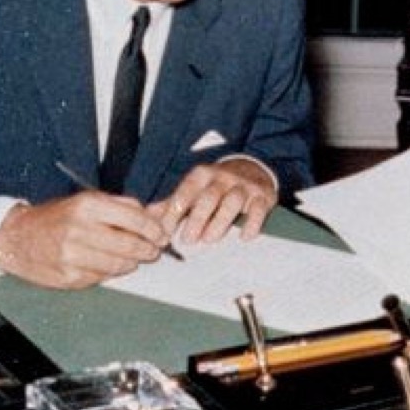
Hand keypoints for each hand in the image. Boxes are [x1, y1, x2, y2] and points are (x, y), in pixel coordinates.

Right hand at [0, 191, 171, 288]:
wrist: (16, 238)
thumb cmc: (56, 217)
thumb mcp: (87, 201)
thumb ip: (123, 207)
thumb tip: (158, 213)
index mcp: (87, 206)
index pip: (134, 219)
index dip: (154, 230)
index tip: (161, 235)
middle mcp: (80, 230)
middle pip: (130, 245)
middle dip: (148, 250)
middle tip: (153, 250)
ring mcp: (73, 256)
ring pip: (119, 265)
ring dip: (131, 263)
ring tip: (132, 258)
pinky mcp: (69, 277)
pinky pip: (102, 277)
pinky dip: (110, 272)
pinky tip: (106, 264)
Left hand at [153, 157, 276, 246]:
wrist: (252, 169)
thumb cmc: (216, 185)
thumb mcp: (194, 189)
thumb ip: (172, 203)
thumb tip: (147, 216)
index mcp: (202, 175)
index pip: (186, 191)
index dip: (174, 212)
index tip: (165, 231)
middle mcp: (222, 177)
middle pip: (209, 197)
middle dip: (197, 219)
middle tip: (187, 240)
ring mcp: (243, 186)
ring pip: (232, 202)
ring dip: (220, 222)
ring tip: (209, 240)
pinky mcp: (262, 196)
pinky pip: (258, 208)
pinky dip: (252, 223)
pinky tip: (244, 237)